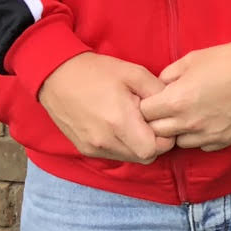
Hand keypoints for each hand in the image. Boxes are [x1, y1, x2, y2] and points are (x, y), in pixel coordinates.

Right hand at [38, 53, 174, 162]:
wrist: (56, 76)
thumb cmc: (98, 72)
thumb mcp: (135, 73)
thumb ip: (158, 92)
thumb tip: (173, 107)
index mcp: (119, 122)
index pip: (155, 149)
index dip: (165, 137)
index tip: (162, 121)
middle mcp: (105, 141)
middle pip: (145, 157)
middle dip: (154, 143)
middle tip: (150, 121)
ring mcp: (93, 148)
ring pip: (130, 158)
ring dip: (137, 145)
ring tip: (133, 121)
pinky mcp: (84, 149)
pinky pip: (114, 155)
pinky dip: (122, 145)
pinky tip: (118, 126)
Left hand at [140, 34, 230, 151]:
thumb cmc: (227, 59)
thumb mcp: (191, 59)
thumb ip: (168, 75)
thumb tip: (159, 88)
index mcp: (177, 100)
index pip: (144, 113)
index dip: (146, 105)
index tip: (154, 99)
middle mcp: (189, 122)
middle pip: (157, 132)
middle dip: (158, 120)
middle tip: (168, 109)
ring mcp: (208, 134)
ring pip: (178, 142)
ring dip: (179, 131)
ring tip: (189, 116)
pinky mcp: (225, 140)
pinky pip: (202, 146)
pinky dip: (200, 137)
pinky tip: (207, 121)